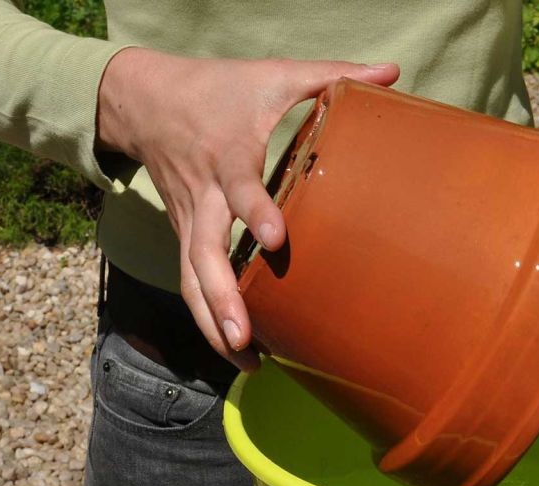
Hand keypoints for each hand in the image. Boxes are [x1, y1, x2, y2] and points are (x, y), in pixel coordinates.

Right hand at [97, 51, 399, 368]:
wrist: (144, 101)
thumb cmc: (220, 90)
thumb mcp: (273, 74)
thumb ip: (332, 76)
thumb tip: (393, 73)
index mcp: (228, 154)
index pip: (239, 185)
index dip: (255, 210)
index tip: (276, 239)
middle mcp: (203, 196)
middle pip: (203, 253)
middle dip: (221, 297)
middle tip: (243, 336)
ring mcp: (190, 224)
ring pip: (190, 280)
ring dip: (212, 322)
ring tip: (243, 359)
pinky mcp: (185, 240)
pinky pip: (191, 285)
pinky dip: (209, 319)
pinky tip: (238, 352)